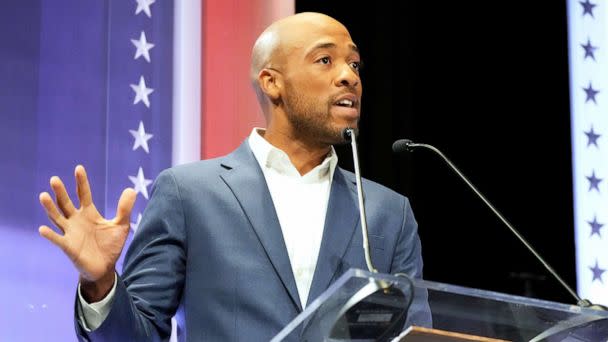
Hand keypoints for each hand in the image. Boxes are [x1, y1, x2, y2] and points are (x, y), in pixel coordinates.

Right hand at [39, 165, 135, 301]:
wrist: (105, 267)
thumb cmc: (110, 245)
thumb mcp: (121, 225)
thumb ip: (124, 209)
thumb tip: (131, 190)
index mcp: (89, 213)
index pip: (84, 194)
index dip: (81, 182)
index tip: (79, 168)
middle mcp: (77, 220)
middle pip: (66, 203)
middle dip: (61, 192)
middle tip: (55, 179)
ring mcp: (70, 233)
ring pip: (57, 218)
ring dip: (50, 208)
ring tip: (43, 196)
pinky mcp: (68, 247)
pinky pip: (57, 240)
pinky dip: (50, 235)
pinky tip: (42, 229)